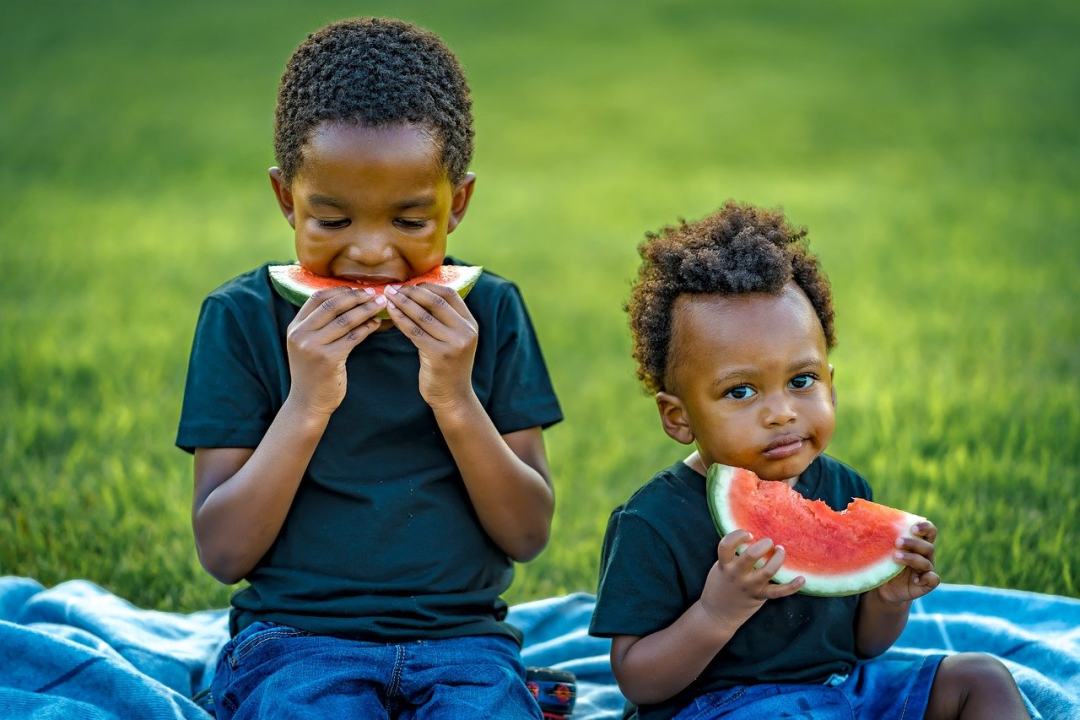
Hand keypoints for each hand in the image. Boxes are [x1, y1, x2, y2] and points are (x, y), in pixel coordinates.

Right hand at [285, 287, 384, 416]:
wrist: (308, 402)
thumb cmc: (313, 372)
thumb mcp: (308, 345)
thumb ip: (319, 325)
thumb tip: (348, 300)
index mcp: (295, 327)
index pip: (317, 298)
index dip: (340, 291)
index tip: (357, 288)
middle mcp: (300, 334)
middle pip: (332, 305)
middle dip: (356, 297)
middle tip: (374, 293)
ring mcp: (312, 346)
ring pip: (345, 320)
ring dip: (366, 310)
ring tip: (380, 304)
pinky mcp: (328, 359)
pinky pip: (353, 337)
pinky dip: (367, 328)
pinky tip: (376, 324)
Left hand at [385, 283, 478, 411]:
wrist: (453, 397)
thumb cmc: (448, 367)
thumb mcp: (455, 340)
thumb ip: (445, 320)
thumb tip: (420, 294)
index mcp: (470, 324)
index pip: (450, 295)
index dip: (429, 287)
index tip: (410, 285)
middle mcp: (465, 332)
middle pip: (435, 302)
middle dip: (412, 292)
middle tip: (394, 288)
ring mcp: (453, 343)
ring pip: (423, 315)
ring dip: (402, 303)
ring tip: (388, 296)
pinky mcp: (438, 355)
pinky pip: (414, 331)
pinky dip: (400, 319)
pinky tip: (391, 313)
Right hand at [700, 530, 804, 627]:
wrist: (717, 614)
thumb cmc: (720, 584)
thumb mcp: (720, 567)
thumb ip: (732, 555)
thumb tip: (752, 537)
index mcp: (724, 565)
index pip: (727, 545)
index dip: (738, 535)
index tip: (748, 534)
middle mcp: (737, 575)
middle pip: (750, 556)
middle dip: (763, 545)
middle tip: (768, 541)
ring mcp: (749, 586)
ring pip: (767, 571)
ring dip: (777, 558)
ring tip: (781, 549)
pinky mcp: (759, 596)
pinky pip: (778, 592)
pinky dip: (792, 586)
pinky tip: (802, 579)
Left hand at [875, 520, 940, 603]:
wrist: (883, 587)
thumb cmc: (882, 562)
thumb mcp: (880, 548)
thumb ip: (877, 533)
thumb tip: (851, 512)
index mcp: (917, 542)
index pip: (929, 530)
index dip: (924, 527)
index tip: (912, 527)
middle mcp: (925, 555)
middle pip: (928, 546)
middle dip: (913, 543)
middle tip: (897, 542)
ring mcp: (926, 569)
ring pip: (926, 562)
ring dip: (912, 558)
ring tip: (895, 557)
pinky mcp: (926, 583)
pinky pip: (933, 579)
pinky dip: (925, 578)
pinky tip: (914, 579)